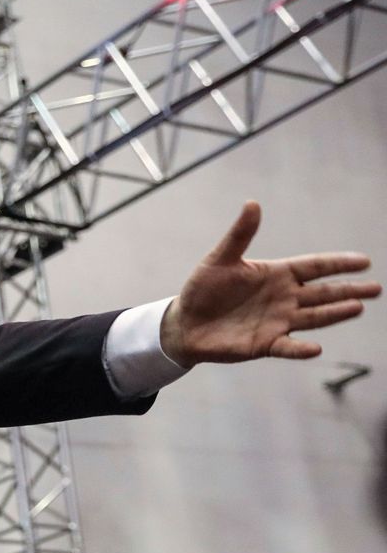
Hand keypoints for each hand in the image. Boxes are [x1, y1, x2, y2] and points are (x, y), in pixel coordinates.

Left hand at [161, 201, 376, 365]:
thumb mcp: (219, 259)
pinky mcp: (265, 344)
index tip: (364, 261)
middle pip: (323, 293)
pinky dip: (300, 348)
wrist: (185, 323)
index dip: (338, 264)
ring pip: (313, 317)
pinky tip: (315, 348)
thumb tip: (252, 203)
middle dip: (349, 290)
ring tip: (357, 307)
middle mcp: (284, 298)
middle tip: (376, 288)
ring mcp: (277, 322)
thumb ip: (240, 235)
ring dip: (334, 314)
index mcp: (277, 274)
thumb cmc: (203, 289)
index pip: (314, 267)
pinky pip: (286, 347)